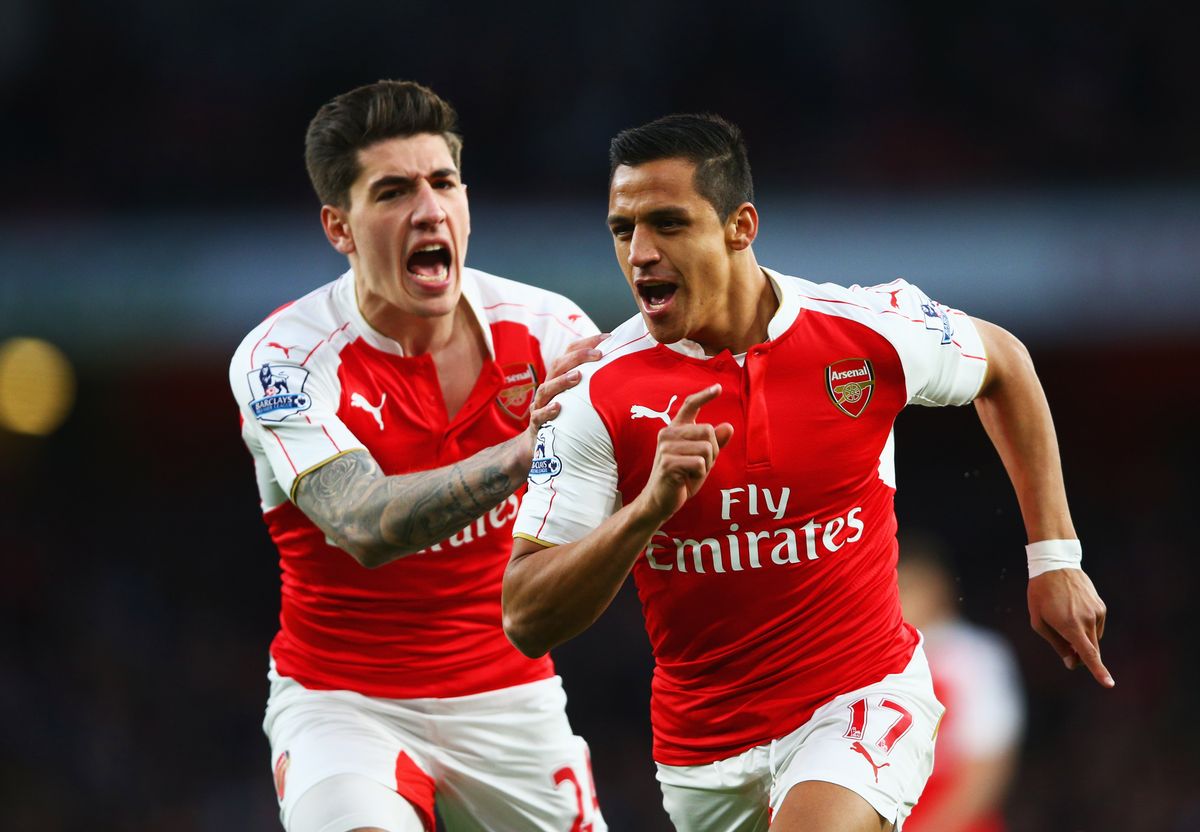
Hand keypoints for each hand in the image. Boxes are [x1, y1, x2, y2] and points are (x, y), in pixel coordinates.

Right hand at [511, 333, 607, 474]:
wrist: (539, 445)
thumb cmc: (566, 417)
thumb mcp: (578, 398)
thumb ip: (593, 384)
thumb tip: (625, 370)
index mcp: (558, 377)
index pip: (569, 353)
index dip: (587, 343)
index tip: (608, 337)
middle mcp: (548, 387)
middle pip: (558, 366)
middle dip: (578, 357)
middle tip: (598, 354)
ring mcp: (540, 405)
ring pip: (546, 388)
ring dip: (562, 381)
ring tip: (577, 376)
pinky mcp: (536, 424)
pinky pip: (539, 415)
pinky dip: (548, 410)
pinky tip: (558, 407)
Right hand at [634, 384, 733, 523]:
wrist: (660, 501)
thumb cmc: (681, 478)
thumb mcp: (702, 459)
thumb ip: (714, 443)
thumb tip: (728, 426)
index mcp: (675, 429)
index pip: (690, 406)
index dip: (704, 396)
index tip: (718, 388)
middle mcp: (668, 434)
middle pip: (708, 431)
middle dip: (713, 451)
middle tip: (699, 466)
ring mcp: (666, 448)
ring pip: (706, 448)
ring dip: (706, 465)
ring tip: (691, 473)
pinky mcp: (668, 463)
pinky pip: (700, 463)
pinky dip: (699, 474)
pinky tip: (686, 479)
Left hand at [1027, 568, 1113, 687]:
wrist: (1055, 565)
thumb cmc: (1040, 594)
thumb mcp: (1039, 621)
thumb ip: (1057, 644)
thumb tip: (1072, 662)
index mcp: (1070, 625)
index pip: (1088, 654)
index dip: (1098, 671)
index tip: (1109, 684)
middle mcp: (1087, 620)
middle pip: (1090, 649)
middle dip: (1079, 655)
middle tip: (1065, 648)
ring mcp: (1097, 612)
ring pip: (1093, 638)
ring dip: (1082, 638)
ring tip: (1063, 617)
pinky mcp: (1101, 607)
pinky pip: (1096, 625)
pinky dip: (1086, 626)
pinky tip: (1072, 611)